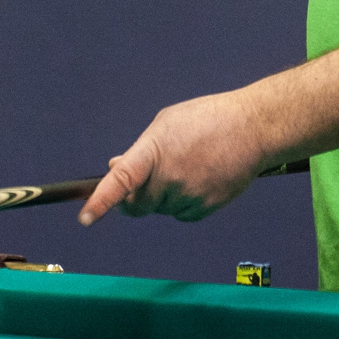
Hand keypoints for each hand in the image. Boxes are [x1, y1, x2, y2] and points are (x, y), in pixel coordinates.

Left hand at [77, 90, 267, 225]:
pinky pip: (180, 215)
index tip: (85, 218)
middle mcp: (169, 178)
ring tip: (188, 166)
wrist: (252, 129)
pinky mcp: (204, 209)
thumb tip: (116, 169)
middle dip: (135, 196)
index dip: (101, 201)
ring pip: (160, 209)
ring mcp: (188, 196)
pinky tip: (200, 178)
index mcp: (154, 152)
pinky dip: (183, 202)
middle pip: (137, 204)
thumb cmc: (207, 119)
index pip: (122, 181)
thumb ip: (139, 151)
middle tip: (147, 177)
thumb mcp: (165, 124)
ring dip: (163, 196)